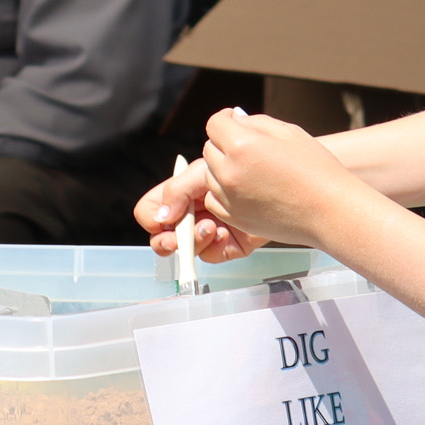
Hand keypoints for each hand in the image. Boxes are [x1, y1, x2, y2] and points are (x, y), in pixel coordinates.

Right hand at [133, 159, 268, 262]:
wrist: (274, 181)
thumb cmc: (238, 169)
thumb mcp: (202, 172)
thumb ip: (177, 190)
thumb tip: (161, 217)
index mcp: (179, 196)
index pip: (150, 211)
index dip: (152, 219)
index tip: (166, 220)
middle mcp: (190, 216)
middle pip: (163, 239)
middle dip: (168, 241)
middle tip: (177, 238)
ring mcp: (208, 232)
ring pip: (188, 251)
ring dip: (195, 240)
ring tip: (211, 227)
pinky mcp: (229, 245)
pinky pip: (213, 255)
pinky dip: (216, 246)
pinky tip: (225, 234)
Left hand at [192, 108, 373, 251]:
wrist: (331, 211)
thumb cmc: (317, 169)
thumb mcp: (289, 132)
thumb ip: (256, 122)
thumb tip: (235, 120)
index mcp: (242, 145)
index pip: (215, 125)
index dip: (225, 119)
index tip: (234, 121)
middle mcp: (230, 172)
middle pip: (210, 149)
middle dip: (223, 143)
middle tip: (247, 147)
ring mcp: (230, 198)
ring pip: (210, 175)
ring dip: (223, 168)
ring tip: (251, 170)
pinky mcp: (234, 217)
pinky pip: (215, 199)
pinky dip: (224, 192)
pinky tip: (246, 189)